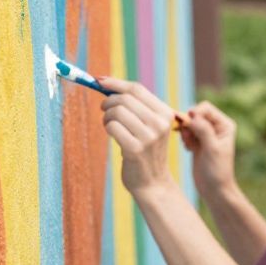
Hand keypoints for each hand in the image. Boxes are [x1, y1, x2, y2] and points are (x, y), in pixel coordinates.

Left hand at [100, 79, 178, 198]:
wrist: (153, 183)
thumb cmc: (146, 150)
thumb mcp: (149, 125)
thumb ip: (134, 105)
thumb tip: (105, 82)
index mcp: (165, 114)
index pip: (137, 89)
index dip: (115, 83)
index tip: (100, 81)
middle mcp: (159, 124)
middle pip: (125, 99)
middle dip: (108, 101)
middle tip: (103, 109)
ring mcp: (148, 137)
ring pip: (116, 111)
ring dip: (106, 116)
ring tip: (109, 124)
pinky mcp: (135, 149)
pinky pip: (112, 127)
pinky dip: (107, 127)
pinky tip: (111, 134)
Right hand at [181, 101, 237, 202]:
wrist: (214, 190)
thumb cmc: (217, 171)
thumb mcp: (211, 149)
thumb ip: (203, 130)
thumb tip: (192, 114)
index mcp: (225, 125)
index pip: (206, 108)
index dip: (195, 114)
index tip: (188, 126)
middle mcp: (217, 127)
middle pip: (196, 114)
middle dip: (188, 123)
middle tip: (186, 138)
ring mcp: (206, 135)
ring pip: (189, 123)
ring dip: (185, 132)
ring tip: (188, 145)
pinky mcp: (198, 143)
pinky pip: (186, 133)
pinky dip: (184, 138)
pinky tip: (188, 149)